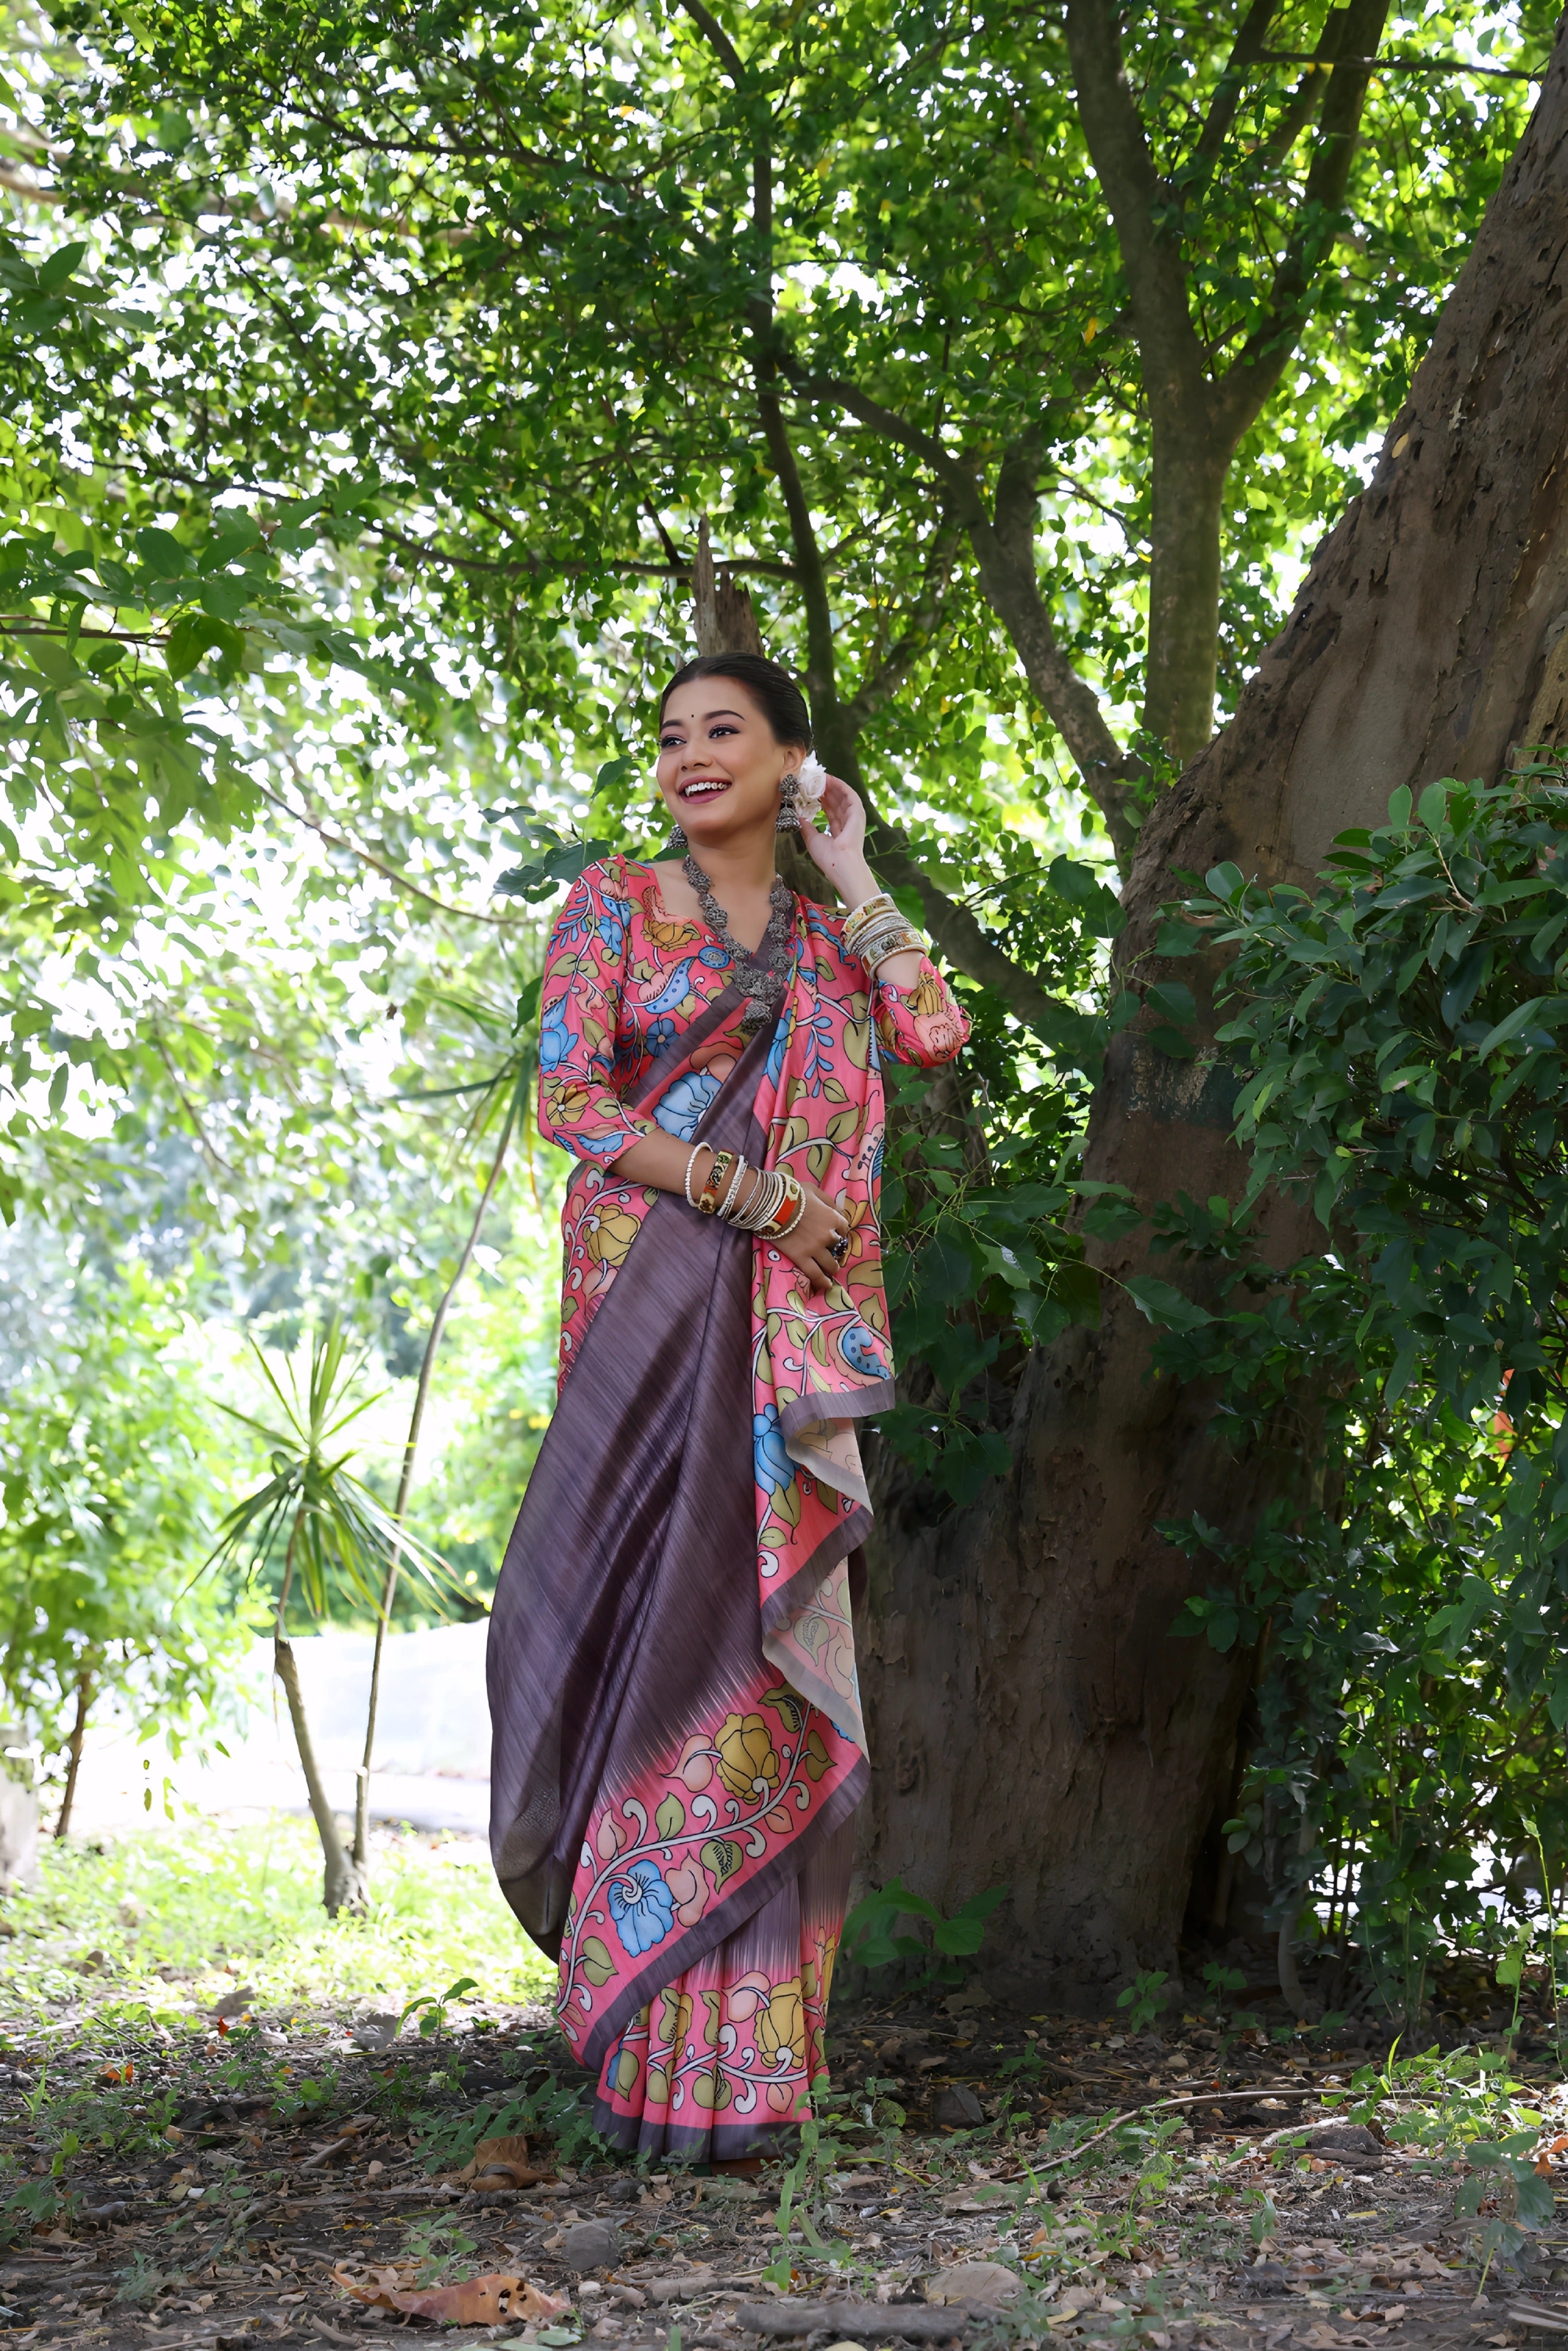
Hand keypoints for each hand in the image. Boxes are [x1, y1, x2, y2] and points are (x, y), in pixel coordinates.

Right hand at [744, 1167, 849, 1291]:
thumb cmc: (792, 1193)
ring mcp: (815, 1249)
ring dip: (833, 1268)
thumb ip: (828, 1200)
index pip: (844, 1228)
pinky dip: (822, 1281)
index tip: (837, 1234)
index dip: (840, 1232)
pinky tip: (826, 1286)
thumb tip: (837, 1210)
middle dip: (837, 1250)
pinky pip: (814, 1273)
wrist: (773, 1204)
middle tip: (834, 1253)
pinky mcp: (800, 1258)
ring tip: (832, 1271)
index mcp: (832, 1218)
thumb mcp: (815, 1190)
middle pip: (839, 1247)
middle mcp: (827, 1235)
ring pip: (830, 1264)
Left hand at [800, 774, 877, 905]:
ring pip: (842, 797)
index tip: (811, 792)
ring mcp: (854, 817)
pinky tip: (830, 779)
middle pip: (836, 802)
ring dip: (832, 786)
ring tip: (820, 777)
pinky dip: (840, 786)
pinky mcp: (858, 812)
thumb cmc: (828, 856)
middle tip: (814, 781)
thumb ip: (807, 827)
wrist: (840, 863)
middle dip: (825, 791)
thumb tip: (799, 817)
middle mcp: (847, 823)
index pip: (830, 812)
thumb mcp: (812, 839)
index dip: (821, 801)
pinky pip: (849, 795)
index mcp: (838, 832)